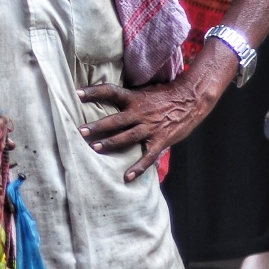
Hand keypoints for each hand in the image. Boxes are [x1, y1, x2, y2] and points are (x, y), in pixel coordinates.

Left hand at [76, 79, 214, 182]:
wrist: (191, 100)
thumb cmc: (164, 95)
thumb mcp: (143, 91)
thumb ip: (127, 98)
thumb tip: (106, 98)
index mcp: (134, 98)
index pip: (110, 91)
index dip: (94, 92)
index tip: (77, 93)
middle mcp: (140, 112)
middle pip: (115, 120)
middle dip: (97, 126)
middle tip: (80, 131)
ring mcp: (150, 127)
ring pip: (127, 137)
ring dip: (110, 143)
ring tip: (94, 149)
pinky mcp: (160, 140)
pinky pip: (147, 156)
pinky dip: (138, 167)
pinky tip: (127, 176)